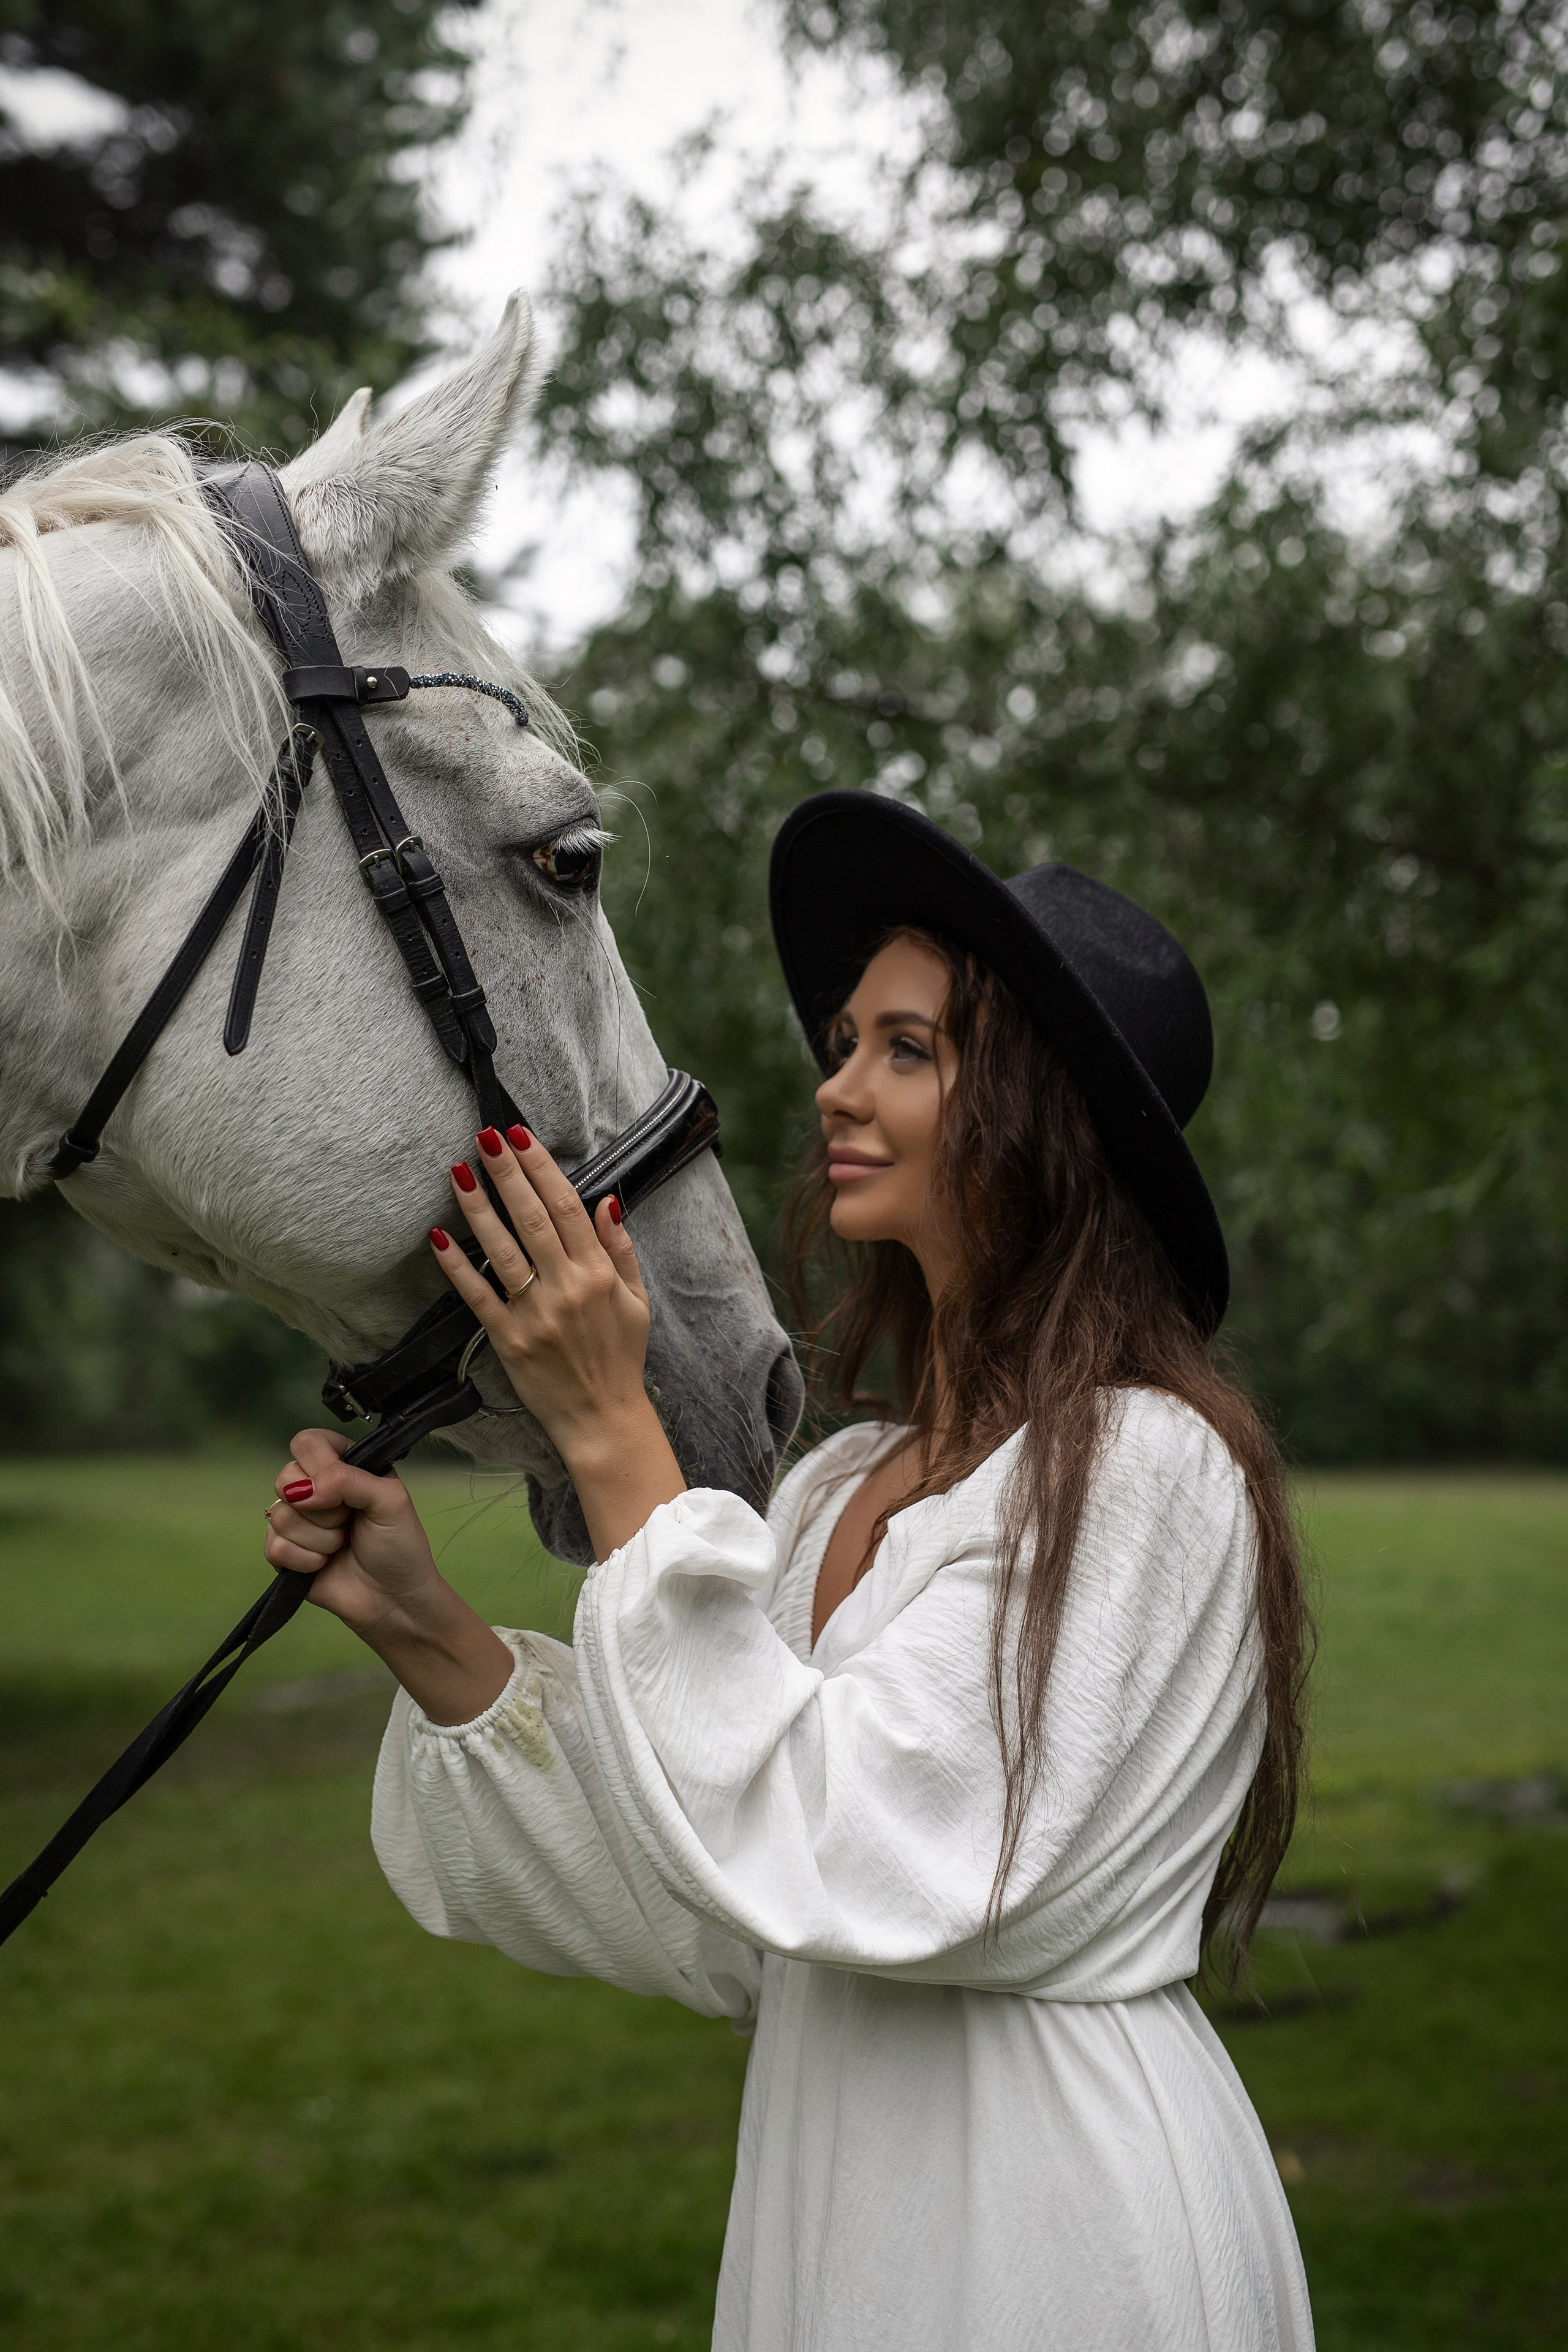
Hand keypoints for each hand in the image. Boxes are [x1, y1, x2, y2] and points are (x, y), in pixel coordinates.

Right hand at [264, 1426, 512, 1723]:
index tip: (341, 1494)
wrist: (393, 1600)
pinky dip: (304, 1560)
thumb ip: (349, 1479)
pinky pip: (273, 1546)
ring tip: (342, 1546)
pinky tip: (324, 1564)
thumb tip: (302, 1489)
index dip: (318, 1467)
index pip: (307, 1442)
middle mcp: (317, 1488)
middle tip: (348, 1523)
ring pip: (279, 1514)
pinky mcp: (284, 1553)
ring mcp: (298, 1520)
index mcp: (344, 1465)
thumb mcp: (390, 1501)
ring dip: (318, 1538)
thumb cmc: (400, 1547)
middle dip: (322, 1509)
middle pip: (285, 1477)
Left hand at [430, 1123, 686, 1558]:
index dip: (542, 1169)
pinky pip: (477, 1296)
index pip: (568, 1207)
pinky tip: (438, 1236)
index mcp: (599, 1274)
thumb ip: (621, 1248)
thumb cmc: (620, 1358)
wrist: (603, 1419)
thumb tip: (607, 1200)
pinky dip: (457, 1267)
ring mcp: (535, 1314)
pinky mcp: (508, 1340)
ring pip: (502, 1250)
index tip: (521, 1136)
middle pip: (532, 1219)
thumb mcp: (637, 1300)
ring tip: (458, 1171)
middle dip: (507, 1173)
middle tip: (484, 1136)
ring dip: (478, 1208)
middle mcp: (567, 1288)